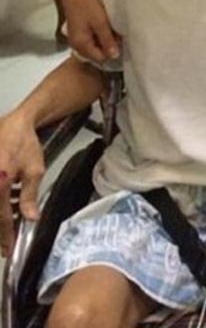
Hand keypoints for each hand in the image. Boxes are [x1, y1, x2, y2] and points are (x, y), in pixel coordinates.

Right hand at [0, 112, 44, 257]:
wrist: (14, 124)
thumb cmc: (24, 144)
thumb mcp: (33, 170)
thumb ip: (29, 196)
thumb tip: (30, 218)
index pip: (2, 217)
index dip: (6, 235)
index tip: (9, 249)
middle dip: (0, 231)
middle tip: (6, 245)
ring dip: (0, 216)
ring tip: (9, 226)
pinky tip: (7, 206)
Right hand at [63, 0, 120, 63]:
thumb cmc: (86, 5)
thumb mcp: (101, 22)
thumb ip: (107, 40)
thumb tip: (115, 56)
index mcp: (81, 45)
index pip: (100, 59)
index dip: (111, 51)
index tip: (119, 40)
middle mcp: (76, 46)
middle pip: (97, 54)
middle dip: (107, 46)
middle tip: (114, 32)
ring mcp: (76, 41)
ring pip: (95, 47)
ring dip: (103, 41)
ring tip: (108, 28)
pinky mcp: (78, 34)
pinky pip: (91, 41)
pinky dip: (98, 36)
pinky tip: (102, 26)